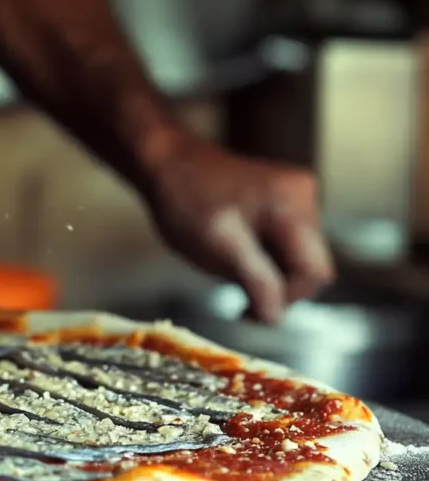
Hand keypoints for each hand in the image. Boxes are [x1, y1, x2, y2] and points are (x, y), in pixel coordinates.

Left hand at [144, 135, 334, 323]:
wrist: (165, 163)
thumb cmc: (186, 204)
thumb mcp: (220, 248)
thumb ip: (256, 281)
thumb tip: (276, 317)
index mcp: (294, 205)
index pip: (314, 272)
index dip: (285, 298)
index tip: (246, 308)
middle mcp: (305, 195)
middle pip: (309, 265)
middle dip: (276, 285)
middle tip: (236, 291)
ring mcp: (296, 195)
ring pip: (296, 256)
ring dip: (267, 271)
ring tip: (228, 261)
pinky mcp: (284, 199)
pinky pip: (285, 241)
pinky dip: (263, 255)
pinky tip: (234, 248)